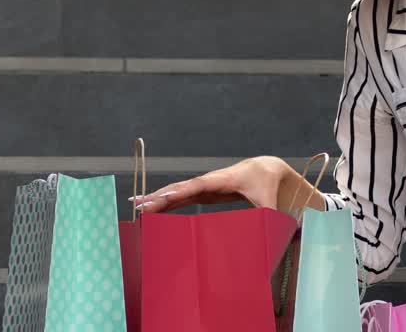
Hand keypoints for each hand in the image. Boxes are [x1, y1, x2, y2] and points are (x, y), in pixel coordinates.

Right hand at [130, 156, 289, 213]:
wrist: (265, 168)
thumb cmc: (265, 184)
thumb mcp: (268, 202)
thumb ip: (266, 217)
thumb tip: (265, 236)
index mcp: (222, 180)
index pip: (197, 186)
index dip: (179, 192)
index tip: (161, 199)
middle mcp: (209, 181)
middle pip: (180, 188)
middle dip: (160, 196)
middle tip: (138, 205)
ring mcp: (204, 185)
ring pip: (177, 191)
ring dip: (158, 198)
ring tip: (137, 206)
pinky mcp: (203, 191)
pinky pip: (181, 196)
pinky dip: (167, 200)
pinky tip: (152, 207)